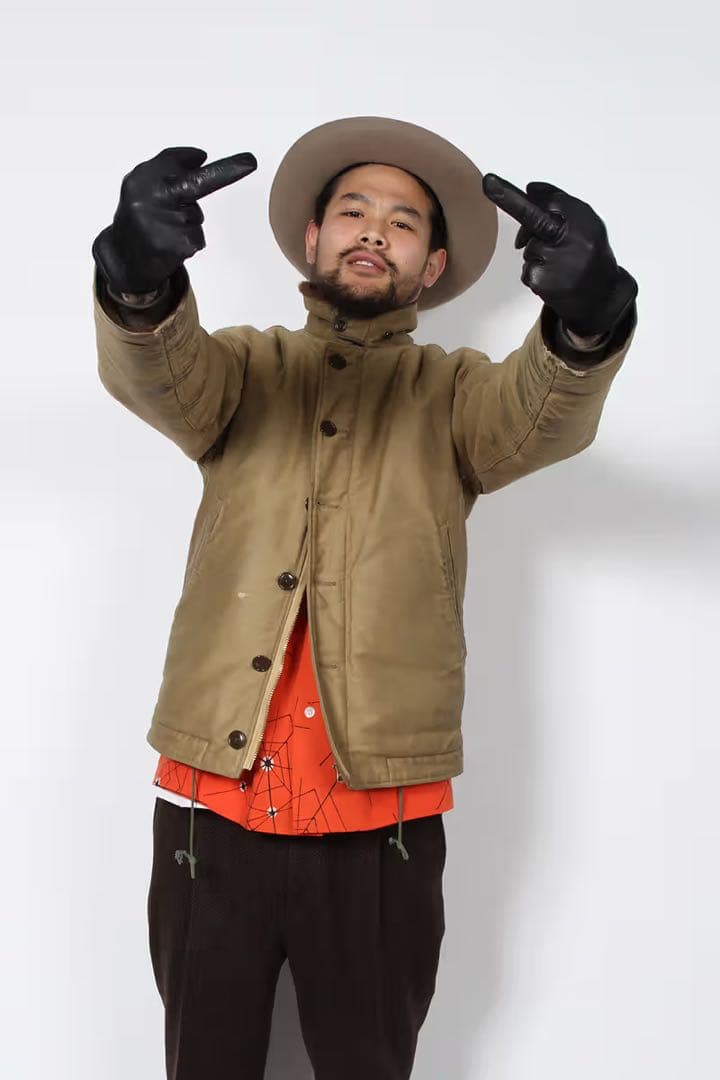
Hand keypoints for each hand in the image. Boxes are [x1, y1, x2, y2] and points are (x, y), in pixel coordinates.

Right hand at [92, 146, 256, 294]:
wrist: (122, 260)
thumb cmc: (139, 215)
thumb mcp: (141, 186)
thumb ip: (168, 168)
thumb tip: (202, 158)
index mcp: (140, 180)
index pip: (172, 162)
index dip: (192, 159)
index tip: (233, 152)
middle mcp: (149, 200)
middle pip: (196, 184)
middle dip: (227, 172)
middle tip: (251, 162)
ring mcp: (163, 224)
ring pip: (195, 216)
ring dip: (186, 222)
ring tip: (162, 231)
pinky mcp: (177, 247)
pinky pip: (197, 237)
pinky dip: (188, 241)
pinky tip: (168, 245)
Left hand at [482, 174, 636, 336]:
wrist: (603, 298)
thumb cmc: (590, 254)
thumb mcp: (587, 224)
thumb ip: (561, 204)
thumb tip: (530, 189)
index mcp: (584, 222)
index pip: (551, 202)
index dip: (519, 194)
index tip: (488, 181)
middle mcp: (573, 240)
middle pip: (535, 220)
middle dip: (508, 200)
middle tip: (488, 184)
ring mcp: (557, 263)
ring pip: (529, 249)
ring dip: (538, 255)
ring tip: (561, 266)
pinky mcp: (543, 283)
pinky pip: (528, 271)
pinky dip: (536, 274)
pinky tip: (556, 280)